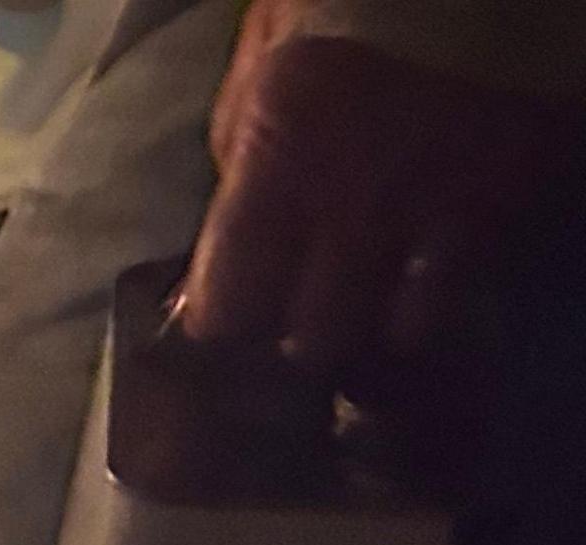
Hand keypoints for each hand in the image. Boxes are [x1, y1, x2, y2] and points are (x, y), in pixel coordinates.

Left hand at [181, 26, 578, 406]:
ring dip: (376, 326)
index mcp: (276, 165)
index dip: (225, 324)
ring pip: (395, 332)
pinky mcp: (503, 204)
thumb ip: (236, 160)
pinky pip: (464, 293)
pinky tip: (424, 283)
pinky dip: (441, 302)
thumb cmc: (340, 12)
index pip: (228, 306)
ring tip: (365, 305)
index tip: (226, 319)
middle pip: (313, 338)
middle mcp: (353, 206)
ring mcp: (435, 211)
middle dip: (300, 337)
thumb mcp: (258, 75)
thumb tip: (215, 245)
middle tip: (298, 316)